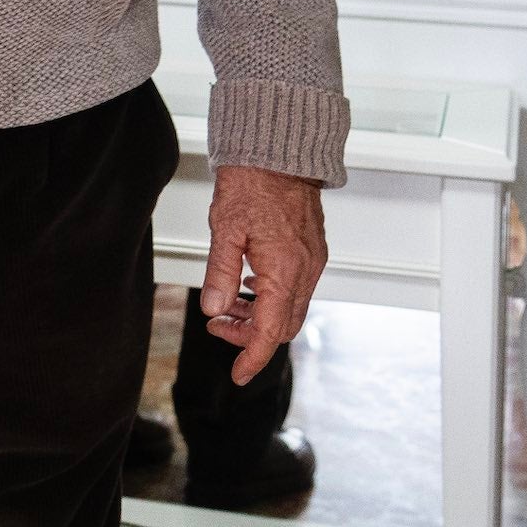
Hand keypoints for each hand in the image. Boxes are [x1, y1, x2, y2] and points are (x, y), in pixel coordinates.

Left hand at [199, 164, 328, 386]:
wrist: (278, 151)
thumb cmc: (251, 182)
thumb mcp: (224, 230)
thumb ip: (220, 274)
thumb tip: (214, 309)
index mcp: (285, 270)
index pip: (271, 331)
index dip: (253, 356)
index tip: (239, 375)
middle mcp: (306, 270)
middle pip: (283, 325)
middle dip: (251, 336)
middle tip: (217, 327)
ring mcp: (312, 261)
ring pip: (290, 308)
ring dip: (260, 316)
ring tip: (226, 306)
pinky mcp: (312, 251)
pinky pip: (296, 289)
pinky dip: (271, 298)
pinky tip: (247, 286)